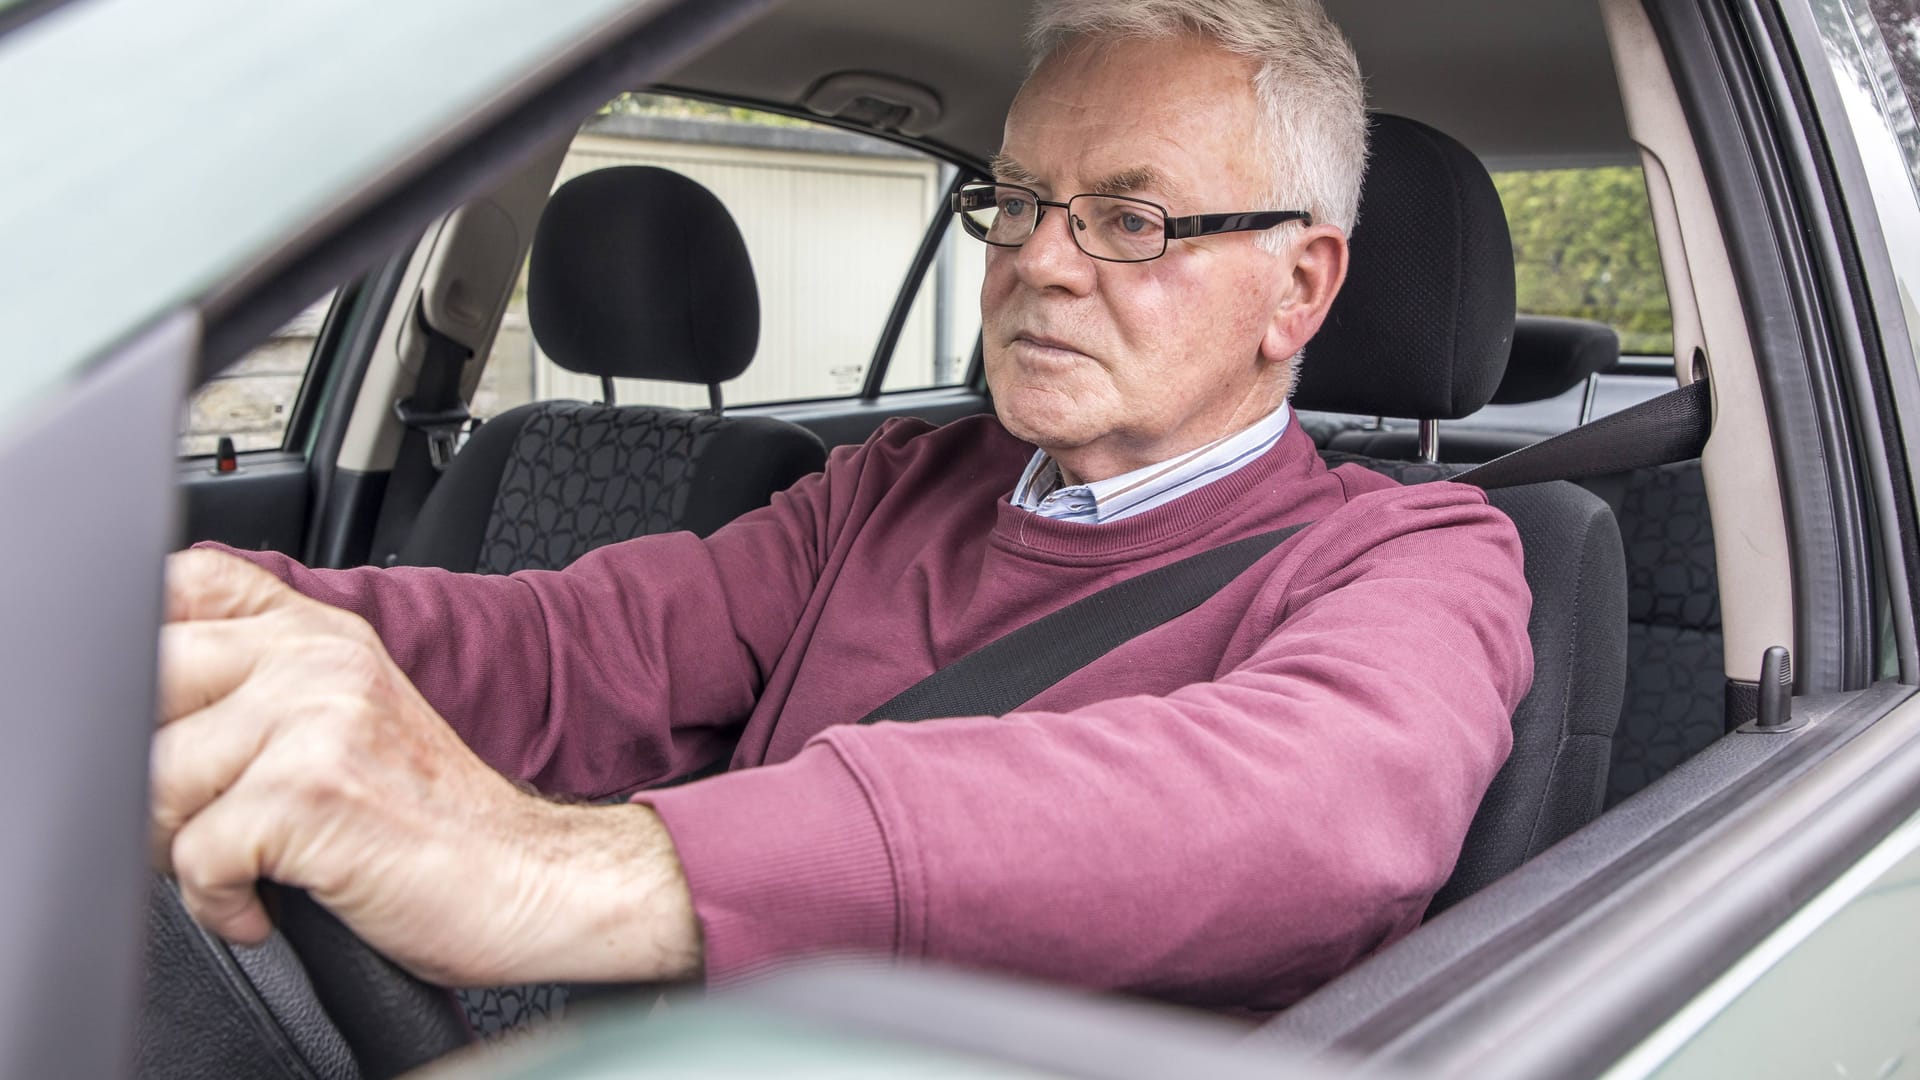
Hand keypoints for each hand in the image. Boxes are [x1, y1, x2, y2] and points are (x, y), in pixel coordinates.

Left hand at [151, 549, 701, 985]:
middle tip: (203, 822)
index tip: (163, 720)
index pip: (185, 584)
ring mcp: (317, 717)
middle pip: (146, 684)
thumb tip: (140, 711)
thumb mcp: (353, 724)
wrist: (532, 884)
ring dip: (181, 850)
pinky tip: (267, 905)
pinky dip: (219, 904)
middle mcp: (319, 658)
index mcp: (323, 634)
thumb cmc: (439, 827)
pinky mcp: (312, 791)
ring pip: (155, 779)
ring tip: (248, 868)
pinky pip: (193, 856)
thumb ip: (266, 688)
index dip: (142, 647)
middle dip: (150, 775)